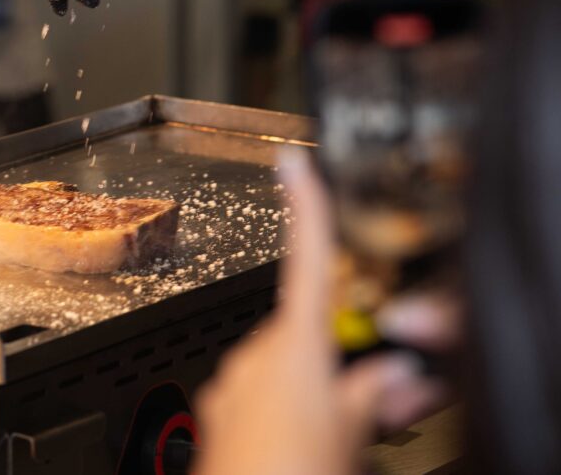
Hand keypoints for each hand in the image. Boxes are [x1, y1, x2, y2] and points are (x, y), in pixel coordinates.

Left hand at [192, 149, 443, 474]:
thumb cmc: (293, 471)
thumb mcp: (352, 431)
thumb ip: (372, 394)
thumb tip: (392, 374)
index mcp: (293, 346)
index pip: (306, 259)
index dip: (304, 207)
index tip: (292, 165)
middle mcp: (255, 355)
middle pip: (305, 335)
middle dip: (338, 359)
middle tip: (375, 398)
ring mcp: (232, 385)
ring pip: (283, 371)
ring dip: (314, 391)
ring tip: (338, 435)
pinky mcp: (218, 415)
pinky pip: (258, 398)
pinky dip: (285, 411)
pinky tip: (302, 442)